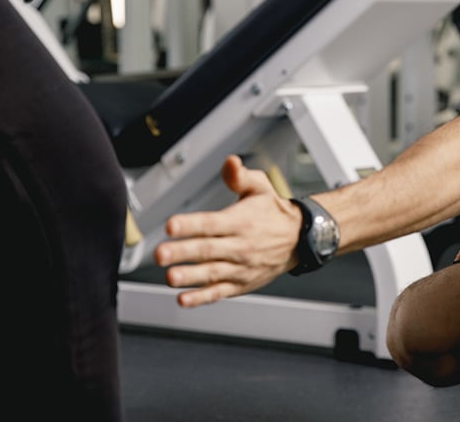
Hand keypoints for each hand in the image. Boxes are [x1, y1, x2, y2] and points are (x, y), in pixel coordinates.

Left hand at [154, 155, 301, 306]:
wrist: (298, 240)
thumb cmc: (273, 212)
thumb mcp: (260, 187)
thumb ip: (240, 176)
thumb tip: (230, 162)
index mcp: (241, 221)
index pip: (212, 223)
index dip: (191, 224)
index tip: (172, 225)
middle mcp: (241, 245)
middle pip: (208, 249)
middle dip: (182, 252)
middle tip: (161, 254)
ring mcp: (241, 267)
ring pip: (213, 273)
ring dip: (190, 276)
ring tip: (171, 277)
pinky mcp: (241, 284)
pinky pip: (220, 292)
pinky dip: (202, 297)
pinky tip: (184, 298)